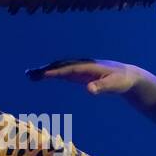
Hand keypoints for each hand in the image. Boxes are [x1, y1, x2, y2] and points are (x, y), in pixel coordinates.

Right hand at [26, 58, 143, 96]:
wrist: (127, 75)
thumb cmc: (121, 80)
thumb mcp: (114, 84)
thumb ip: (102, 86)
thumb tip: (89, 90)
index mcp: (89, 67)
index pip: (69, 69)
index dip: (56, 72)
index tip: (43, 75)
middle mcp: (82, 65)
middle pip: (61, 66)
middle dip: (45, 70)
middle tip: (29, 74)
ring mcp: (80, 68)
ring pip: (60, 68)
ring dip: (45, 70)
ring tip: (30, 75)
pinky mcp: (79, 74)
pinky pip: (63, 72)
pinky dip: (52, 73)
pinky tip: (41, 76)